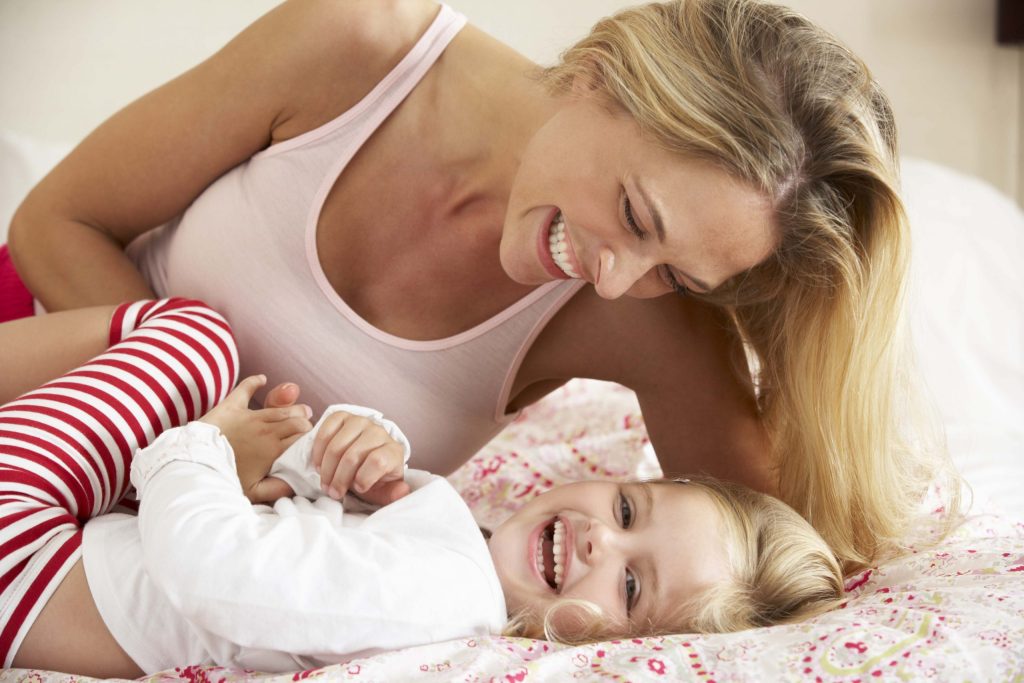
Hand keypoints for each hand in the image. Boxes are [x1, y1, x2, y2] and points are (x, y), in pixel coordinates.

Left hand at [200, 375, 312, 503]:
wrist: (194, 466)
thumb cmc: (225, 480)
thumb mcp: (255, 493)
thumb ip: (279, 488)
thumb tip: (298, 483)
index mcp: (273, 450)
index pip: (303, 438)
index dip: (310, 440)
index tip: (312, 444)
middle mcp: (266, 430)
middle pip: (297, 420)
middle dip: (306, 424)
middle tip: (307, 429)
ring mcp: (249, 416)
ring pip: (280, 408)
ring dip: (293, 409)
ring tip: (300, 412)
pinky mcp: (231, 407)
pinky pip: (245, 388)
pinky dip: (254, 381)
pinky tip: (262, 378)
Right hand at [312, 410, 410, 505]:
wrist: (362, 459)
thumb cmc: (373, 477)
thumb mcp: (383, 491)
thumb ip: (392, 494)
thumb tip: (403, 490)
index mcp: (393, 451)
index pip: (378, 461)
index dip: (364, 478)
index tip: (358, 488)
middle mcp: (378, 432)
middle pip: (352, 457)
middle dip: (339, 479)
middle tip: (333, 492)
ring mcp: (360, 421)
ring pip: (337, 447)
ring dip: (326, 469)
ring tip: (325, 481)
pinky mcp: (342, 416)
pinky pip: (325, 432)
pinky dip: (318, 451)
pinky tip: (319, 464)